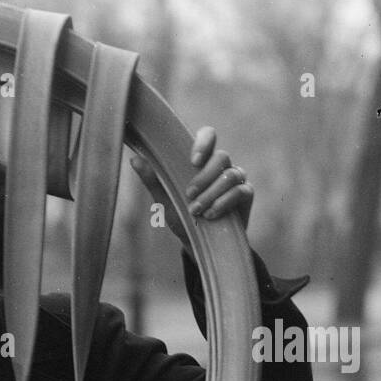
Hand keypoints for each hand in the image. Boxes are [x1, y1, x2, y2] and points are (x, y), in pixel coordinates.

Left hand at [130, 127, 252, 257]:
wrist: (197, 244)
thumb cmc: (181, 217)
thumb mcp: (164, 199)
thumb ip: (152, 179)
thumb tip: (134, 159)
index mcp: (202, 161)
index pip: (208, 136)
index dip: (204, 142)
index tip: (193, 161)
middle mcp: (221, 166)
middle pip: (221, 156)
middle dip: (204, 177)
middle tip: (188, 196)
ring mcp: (236, 179)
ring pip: (230, 175)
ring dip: (211, 193)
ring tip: (196, 211)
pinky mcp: (246, 195)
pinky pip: (240, 191)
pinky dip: (224, 202)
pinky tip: (211, 215)